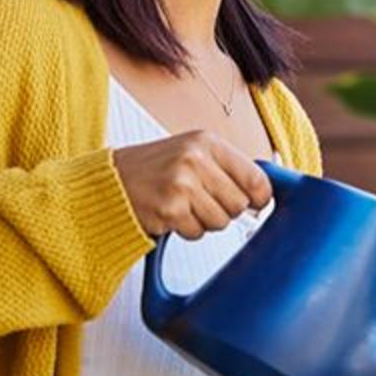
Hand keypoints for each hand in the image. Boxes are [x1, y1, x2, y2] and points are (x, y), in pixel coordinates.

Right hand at [112, 130, 271, 238]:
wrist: (110, 181)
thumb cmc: (156, 168)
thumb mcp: (194, 152)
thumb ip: (228, 168)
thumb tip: (264, 194)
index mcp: (208, 142)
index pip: (256, 177)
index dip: (260, 196)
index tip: (256, 202)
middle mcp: (196, 159)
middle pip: (239, 204)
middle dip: (226, 210)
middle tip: (204, 201)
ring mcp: (182, 184)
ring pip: (221, 221)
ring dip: (205, 221)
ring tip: (184, 204)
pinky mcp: (169, 209)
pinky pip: (197, 233)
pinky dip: (187, 229)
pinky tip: (171, 214)